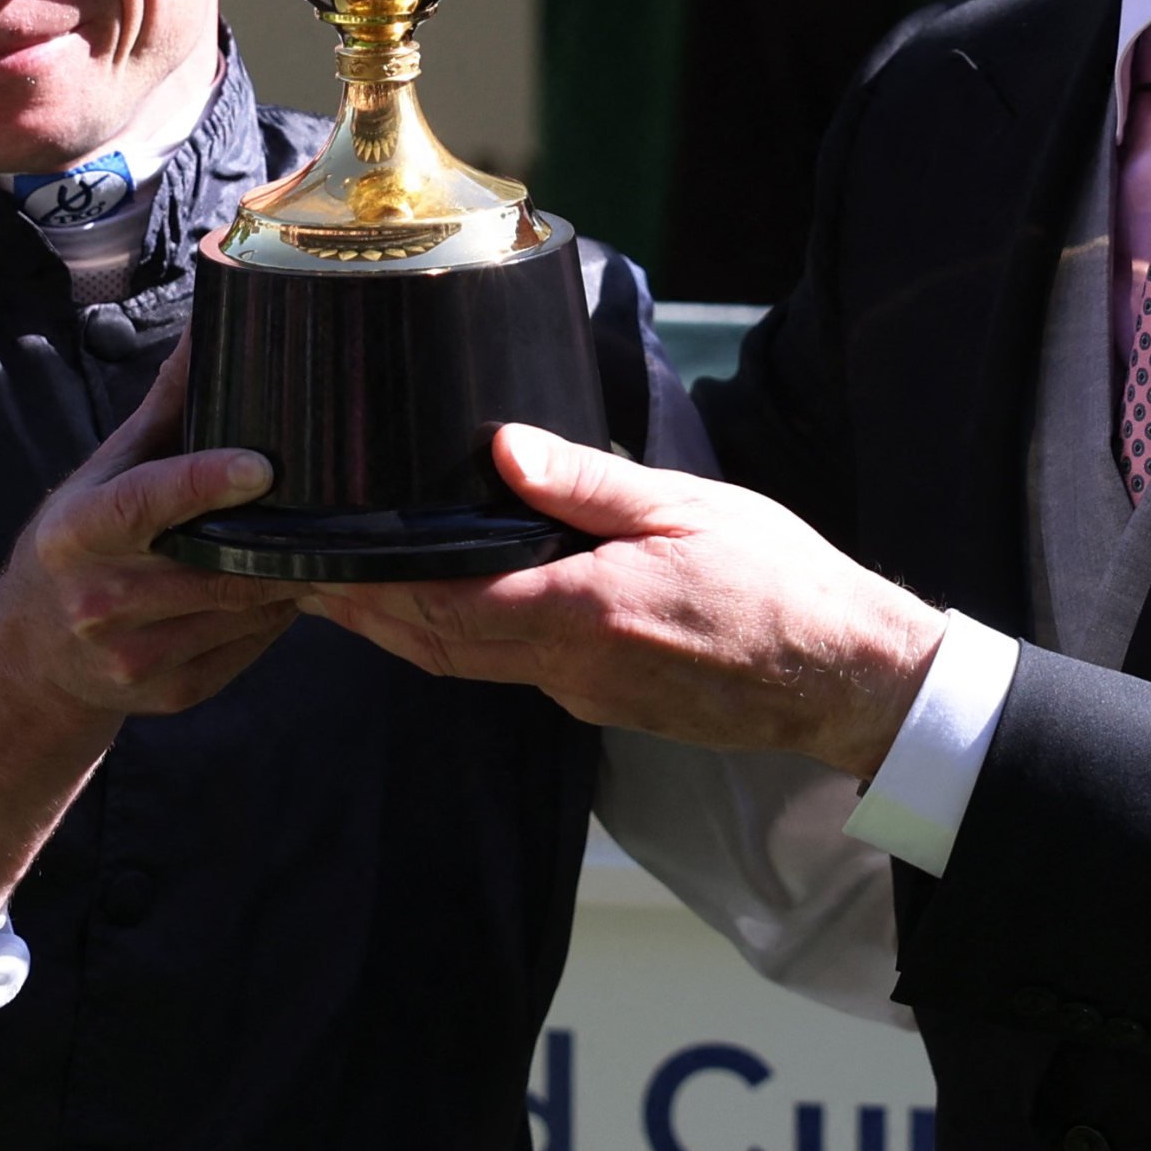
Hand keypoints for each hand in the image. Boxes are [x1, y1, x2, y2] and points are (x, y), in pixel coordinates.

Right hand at [0, 354, 291, 921]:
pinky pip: (249, 648)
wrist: (34, 653)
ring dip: (284, 576)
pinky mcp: (169, 694)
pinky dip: (273, 617)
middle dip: (275, 536)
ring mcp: (132, 657)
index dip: (205, 483)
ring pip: (245, 610)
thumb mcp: (105, 470)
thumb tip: (213, 319)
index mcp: (76, 533)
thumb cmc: (81, 541)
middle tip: (323, 501)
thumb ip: (167, 404)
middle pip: (216, 565)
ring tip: (304, 542)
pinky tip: (275, 589)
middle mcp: (98, 599)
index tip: (262, 465)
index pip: (146, 505)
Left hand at [303, 425, 943, 776]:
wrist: (845, 676)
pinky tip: (452, 606)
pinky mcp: (607, 702)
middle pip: (438, 647)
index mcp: (583, 612)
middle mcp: (570, 667)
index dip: (372, 590)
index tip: (317, 563)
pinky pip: (513, 672)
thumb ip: (586, 483)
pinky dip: (463, 641)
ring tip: (354, 590)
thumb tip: (500, 447)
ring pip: (469, 666)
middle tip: (305, 578)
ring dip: (406, 633)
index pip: (446, 604)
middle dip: (366, 616)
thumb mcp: (686, 509)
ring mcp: (586, 694)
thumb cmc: (781, 584)